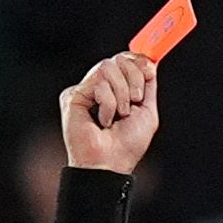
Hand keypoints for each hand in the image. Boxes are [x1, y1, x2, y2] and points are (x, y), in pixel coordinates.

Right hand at [59, 51, 160, 173]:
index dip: (138, 61)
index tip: (149, 72)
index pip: (125, 59)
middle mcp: (98, 87)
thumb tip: (150, 61)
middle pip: (119, 58)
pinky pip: (98, 83)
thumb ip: (148, 83)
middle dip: (134, 79)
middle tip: (134, 102)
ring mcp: (85, 91)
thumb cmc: (126, 145)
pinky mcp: (73, 96)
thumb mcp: (148, 110)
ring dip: (121, 94)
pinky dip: (108, 103)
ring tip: (117, 116)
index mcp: (115, 89)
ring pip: (108, 67)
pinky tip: (103, 121)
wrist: (111, 163)